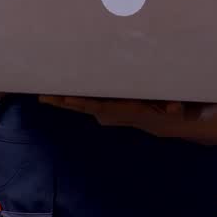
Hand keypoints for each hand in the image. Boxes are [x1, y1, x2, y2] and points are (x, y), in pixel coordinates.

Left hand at [38, 95, 203, 130]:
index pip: (99, 107)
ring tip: (42, 94)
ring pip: (78, 105)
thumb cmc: (162, 109)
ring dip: (60, 100)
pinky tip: (52, 94)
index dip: (84, 103)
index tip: (68, 99)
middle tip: (43, 96)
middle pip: (82, 106)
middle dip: (63, 101)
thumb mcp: (171, 106)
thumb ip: (174, 107)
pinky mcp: (99, 109)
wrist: (159, 122)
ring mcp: (102, 112)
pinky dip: (66, 99)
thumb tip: (175, 109)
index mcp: (121, 110)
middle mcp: (108, 113)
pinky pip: (80, 103)